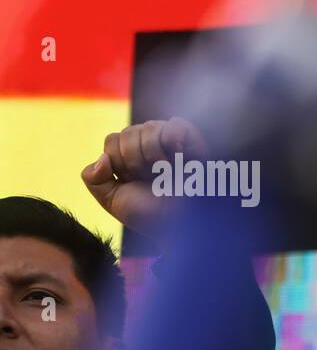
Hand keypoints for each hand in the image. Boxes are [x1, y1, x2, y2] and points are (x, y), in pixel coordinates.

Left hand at [81, 117, 208, 238]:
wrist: (179, 224)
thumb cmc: (150, 214)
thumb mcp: (111, 200)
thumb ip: (93, 179)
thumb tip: (103, 158)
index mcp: (129, 155)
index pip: (112, 140)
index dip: (118, 162)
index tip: (132, 182)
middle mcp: (149, 144)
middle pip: (128, 133)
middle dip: (134, 161)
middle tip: (151, 180)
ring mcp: (170, 140)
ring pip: (148, 128)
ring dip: (153, 156)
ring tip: (166, 173)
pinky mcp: (191, 139)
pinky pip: (175, 125)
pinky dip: (173, 140)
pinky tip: (177, 158)